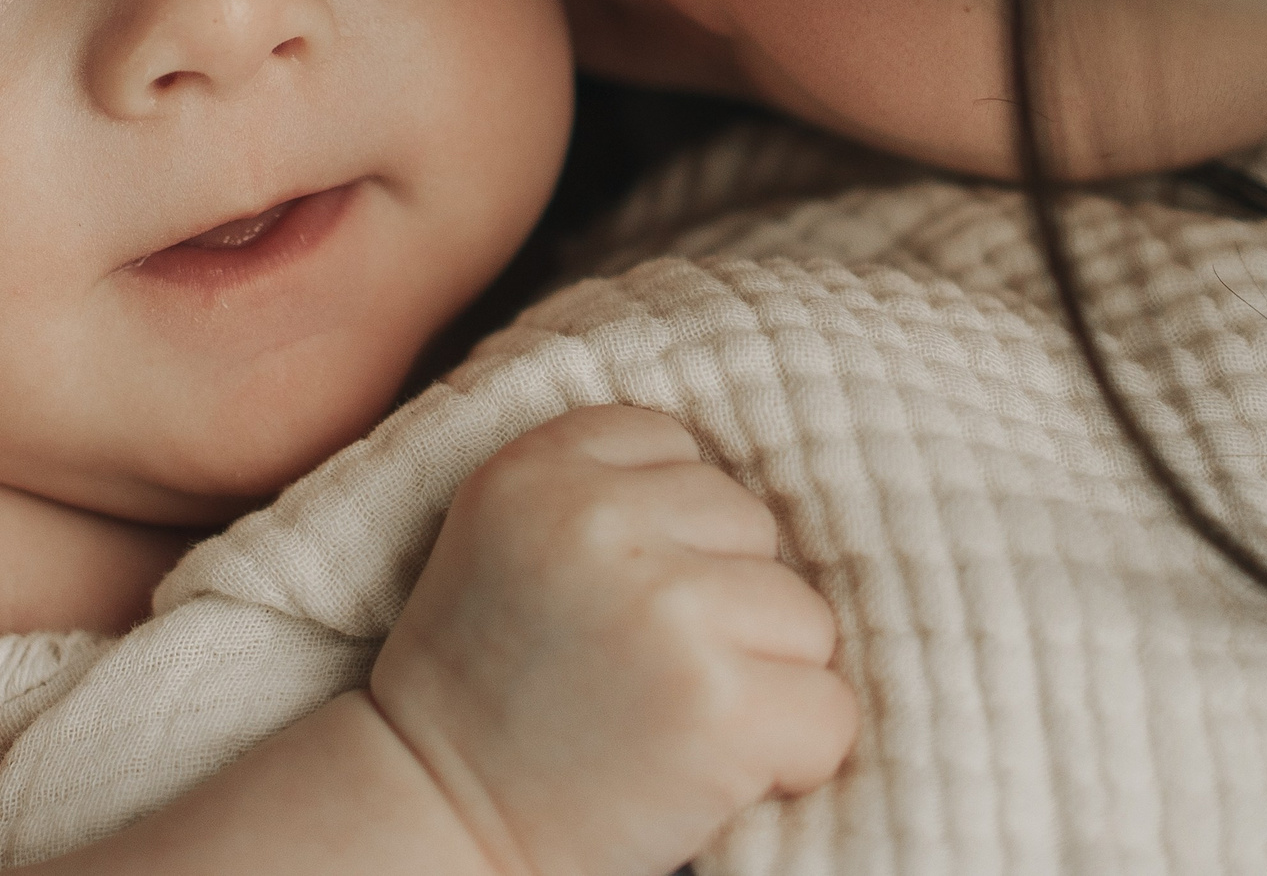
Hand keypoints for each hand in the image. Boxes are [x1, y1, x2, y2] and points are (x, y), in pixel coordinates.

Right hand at [369, 405, 854, 875]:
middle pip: (750, 526)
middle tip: (645, 671)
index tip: (622, 597)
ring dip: (764, 676)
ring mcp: (665, 607)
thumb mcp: (507, 537)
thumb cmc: (486, 691)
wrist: (437, 817)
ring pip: (803, 615)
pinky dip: (796, 755)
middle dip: (722, 601)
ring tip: (674, 720)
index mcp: (538, 469)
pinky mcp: (719, 704)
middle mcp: (598, 520)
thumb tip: (755, 495)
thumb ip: (599, 489)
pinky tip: (716, 771)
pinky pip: (829, 709)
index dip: (670, 532)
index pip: (675, 448)